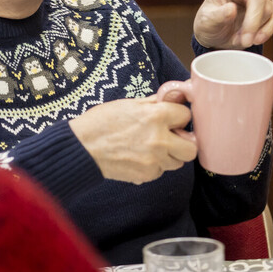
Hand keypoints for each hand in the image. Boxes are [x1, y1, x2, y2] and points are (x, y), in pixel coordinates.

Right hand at [69, 96, 197, 183]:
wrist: (81, 148)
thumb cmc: (101, 123)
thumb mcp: (129, 104)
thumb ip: (156, 103)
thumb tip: (176, 96)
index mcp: (157, 116)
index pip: (186, 116)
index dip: (178, 116)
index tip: (171, 118)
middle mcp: (160, 140)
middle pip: (191, 148)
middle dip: (183, 142)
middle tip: (171, 138)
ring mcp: (154, 160)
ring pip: (177, 162)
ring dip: (169, 155)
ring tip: (150, 148)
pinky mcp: (146, 175)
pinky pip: (160, 171)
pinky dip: (154, 166)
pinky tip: (138, 157)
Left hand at [193, 0, 272, 48]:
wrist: (219, 36)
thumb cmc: (210, 24)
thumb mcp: (205, 23)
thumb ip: (216, 16)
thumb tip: (231, 9)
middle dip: (253, 21)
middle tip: (244, 40)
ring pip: (270, 9)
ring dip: (258, 29)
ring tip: (244, 40)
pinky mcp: (272, 5)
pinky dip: (267, 30)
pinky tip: (257, 38)